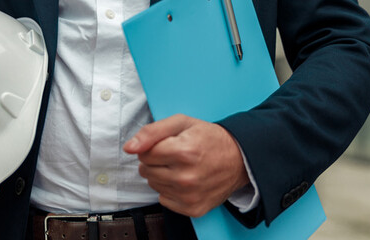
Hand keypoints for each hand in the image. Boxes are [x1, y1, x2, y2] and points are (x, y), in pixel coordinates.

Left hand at [123, 114, 249, 216]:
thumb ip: (152, 132)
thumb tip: (129, 148)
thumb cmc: (209, 139)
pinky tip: (185, 181)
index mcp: (184, 152)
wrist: (239, 159)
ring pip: (153, 185)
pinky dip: (170, 190)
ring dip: (162, 175)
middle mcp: (186, 177)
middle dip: (155, 161)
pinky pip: (164, 200)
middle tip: (175, 156)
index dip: (153, 146)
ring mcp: (190, 195)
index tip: (168, 144)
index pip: (144, 153)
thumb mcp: (182, 123)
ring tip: (181, 167)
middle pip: (145, 170)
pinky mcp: (193, 208)